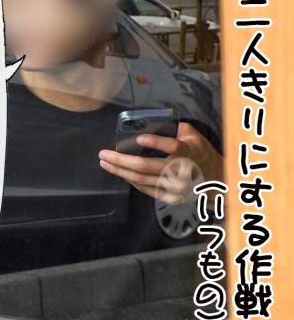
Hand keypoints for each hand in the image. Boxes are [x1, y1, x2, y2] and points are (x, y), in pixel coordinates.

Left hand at [98, 122, 222, 204]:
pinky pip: (145, 189)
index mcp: (188, 154)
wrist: (216, 182)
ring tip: (105, 163)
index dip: (155, 143)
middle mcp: (180, 172)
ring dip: (119, 171)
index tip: (139, 139)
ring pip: (141, 180)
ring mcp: (174, 188)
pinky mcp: (170, 198)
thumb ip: (178, 128)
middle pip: (145, 167)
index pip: (172, 147)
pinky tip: (119, 173)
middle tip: (103, 154)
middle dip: (120, 160)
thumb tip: (156, 121)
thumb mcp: (195, 137)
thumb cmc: (201, 155)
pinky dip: (130, 180)